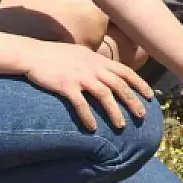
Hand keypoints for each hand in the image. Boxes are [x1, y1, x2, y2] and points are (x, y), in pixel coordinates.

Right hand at [24, 43, 153, 131]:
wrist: (32, 54)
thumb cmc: (57, 55)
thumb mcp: (82, 54)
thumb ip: (97, 62)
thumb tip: (108, 70)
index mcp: (99, 61)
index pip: (126, 72)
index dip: (140, 85)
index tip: (150, 97)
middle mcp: (93, 68)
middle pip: (119, 86)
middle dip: (133, 101)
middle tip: (142, 116)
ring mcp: (80, 76)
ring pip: (104, 95)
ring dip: (114, 112)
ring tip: (121, 126)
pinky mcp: (66, 86)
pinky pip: (80, 104)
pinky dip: (88, 117)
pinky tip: (93, 129)